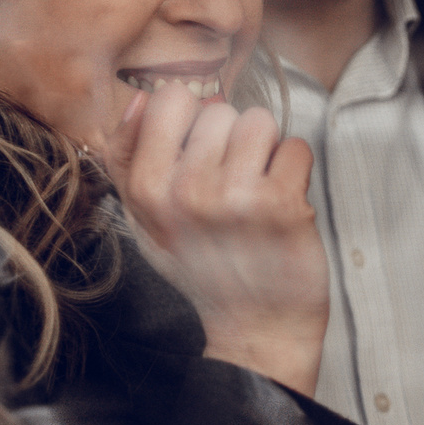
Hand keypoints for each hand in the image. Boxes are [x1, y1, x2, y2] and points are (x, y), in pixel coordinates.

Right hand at [99, 83, 325, 393]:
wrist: (255, 327)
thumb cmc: (201, 266)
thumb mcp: (145, 218)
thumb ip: (127, 156)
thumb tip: (142, 96)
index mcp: (147, 189)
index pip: (170, 97)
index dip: (190, 119)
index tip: (198, 152)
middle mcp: (188, 191)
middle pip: (221, 109)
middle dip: (230, 140)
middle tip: (231, 185)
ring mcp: (237, 197)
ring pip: (261, 121)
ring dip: (265, 151)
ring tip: (257, 190)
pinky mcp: (284, 205)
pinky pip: (296, 147)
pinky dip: (295, 170)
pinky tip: (281, 203)